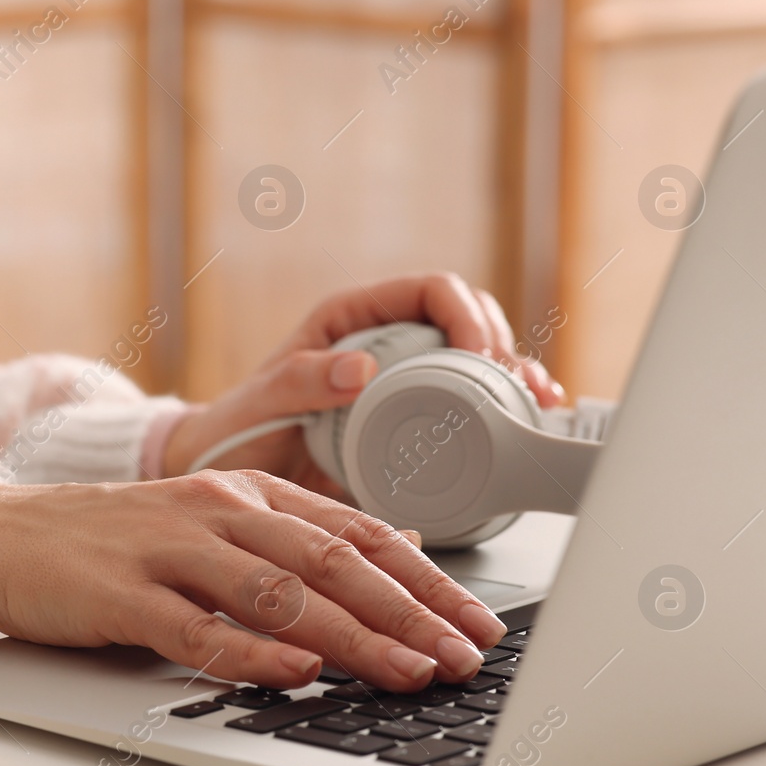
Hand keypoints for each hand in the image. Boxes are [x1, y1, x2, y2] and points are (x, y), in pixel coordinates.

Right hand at [0, 470, 506, 691]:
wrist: (2, 534)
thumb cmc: (115, 539)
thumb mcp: (215, 520)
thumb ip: (299, 534)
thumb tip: (398, 544)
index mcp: (247, 494)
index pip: (354, 534)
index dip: (424, 579)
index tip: (476, 622)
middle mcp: (218, 511)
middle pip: (330, 561)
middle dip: (407, 611)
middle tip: (463, 654)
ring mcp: (169, 548)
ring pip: (276, 592)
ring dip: (350, 635)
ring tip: (406, 670)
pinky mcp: (122, 593)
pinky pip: (196, 626)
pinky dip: (251, 651)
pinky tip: (295, 671)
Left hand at [162, 273, 565, 492]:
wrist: (230, 476)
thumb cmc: (241, 429)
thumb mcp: (265, 401)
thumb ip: (302, 381)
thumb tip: (361, 370)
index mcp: (353, 319)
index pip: (430, 289)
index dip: (465, 312)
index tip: (479, 352)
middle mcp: (385, 342)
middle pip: (467, 319)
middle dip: (501, 345)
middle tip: (513, 385)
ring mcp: (404, 381)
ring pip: (477, 360)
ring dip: (512, 375)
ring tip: (534, 401)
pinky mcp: (414, 420)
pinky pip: (468, 402)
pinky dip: (500, 408)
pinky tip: (523, 419)